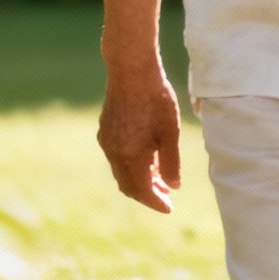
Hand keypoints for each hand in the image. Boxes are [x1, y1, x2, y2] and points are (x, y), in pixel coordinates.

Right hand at [98, 61, 181, 213]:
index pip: (142, 191)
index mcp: (130, 156)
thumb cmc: (156, 99)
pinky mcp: (105, 131)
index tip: (170, 209)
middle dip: (148, 194)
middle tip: (167, 196)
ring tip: (161, 179)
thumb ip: (171, 162)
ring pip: (121, 172)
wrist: (131, 70)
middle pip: (128, 185)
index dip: (156, 202)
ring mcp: (106, 142)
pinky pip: (117, 158)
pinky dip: (132, 165)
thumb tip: (173, 186)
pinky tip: (147, 158)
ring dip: (140, 179)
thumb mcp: (170, 132)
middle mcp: (113, 153)